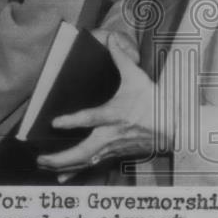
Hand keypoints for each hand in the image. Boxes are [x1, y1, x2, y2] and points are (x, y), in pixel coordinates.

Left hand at [37, 32, 165, 180]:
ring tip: (43, 165)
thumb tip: (111, 38)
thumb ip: (121, 58)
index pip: (91, 118)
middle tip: (41, 158)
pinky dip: (75, 173)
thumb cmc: (156, 101)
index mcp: (116, 114)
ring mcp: (113, 147)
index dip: (73, 121)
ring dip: (64, 166)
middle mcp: (112, 134)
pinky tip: (59, 179)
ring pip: (86, 161)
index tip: (55, 123)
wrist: (177, 127)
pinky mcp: (115, 154)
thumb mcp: (139, 78)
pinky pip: (92, 166)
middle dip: (61, 157)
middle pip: (84, 151)